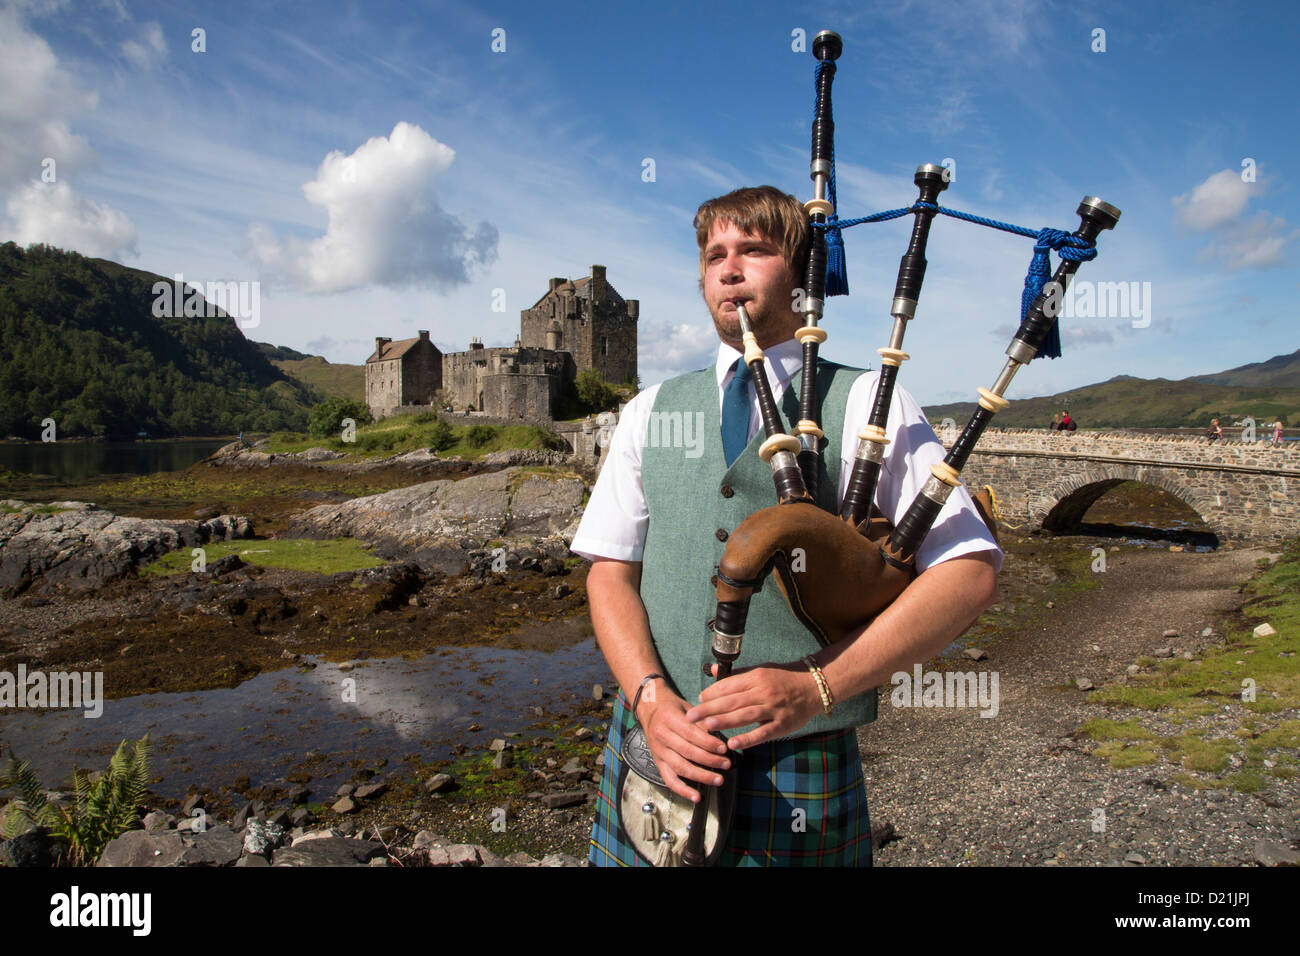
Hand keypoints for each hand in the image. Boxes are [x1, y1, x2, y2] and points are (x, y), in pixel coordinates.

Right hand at [638, 691, 732, 803]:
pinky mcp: (658, 763)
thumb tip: (718, 737)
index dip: (708, 743)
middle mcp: (661, 735)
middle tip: (726, 763)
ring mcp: (658, 751)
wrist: (650, 710)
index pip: (690, 734)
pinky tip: (697, 796)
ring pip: (680, 767)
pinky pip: (669, 780)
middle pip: (687, 752)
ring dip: (701, 775)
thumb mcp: (687, 708)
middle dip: (710, 760)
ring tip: (718, 779)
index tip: (723, 748)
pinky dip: (683, 790)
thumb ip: (701, 722)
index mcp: (668, 718)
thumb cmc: (672, 709)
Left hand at [686, 661, 822, 750]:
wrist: (814, 687)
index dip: (712, 693)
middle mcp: (763, 692)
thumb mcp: (761, 670)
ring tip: (706, 726)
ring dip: (724, 721)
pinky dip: (747, 739)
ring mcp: (773, 709)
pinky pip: (762, 733)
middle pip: (732, 701)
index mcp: (756, 677)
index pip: (729, 685)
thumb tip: (711, 670)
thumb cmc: (784, 679)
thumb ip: (736, 674)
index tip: (698, 700)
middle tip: (691, 716)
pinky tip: (733, 744)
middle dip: (709, 709)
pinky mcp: (782, 725)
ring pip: (744, 715)